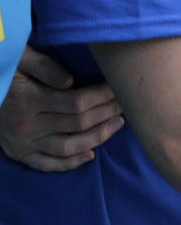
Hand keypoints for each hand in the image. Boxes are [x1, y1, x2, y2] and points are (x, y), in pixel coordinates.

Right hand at [0, 46, 123, 170]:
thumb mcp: (21, 59)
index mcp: (30, 100)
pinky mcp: (20, 155)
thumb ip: (45, 67)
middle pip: (77, 124)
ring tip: (118, 124)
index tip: (119, 88)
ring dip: (97, 137)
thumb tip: (70, 81)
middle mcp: (28, 126)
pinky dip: (70, 163)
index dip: (102, 96)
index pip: (76, 103)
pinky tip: (91, 154)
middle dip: (106, 113)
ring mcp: (24, 144)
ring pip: (68, 147)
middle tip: (126, 104)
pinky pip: (47, 165)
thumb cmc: (6, 71)